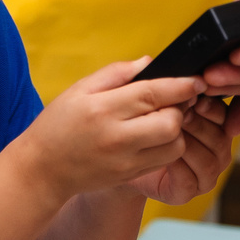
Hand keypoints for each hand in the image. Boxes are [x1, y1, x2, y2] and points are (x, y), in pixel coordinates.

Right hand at [25, 61, 202, 201]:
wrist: (42, 170)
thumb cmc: (58, 124)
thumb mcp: (79, 90)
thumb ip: (116, 73)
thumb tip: (150, 63)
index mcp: (102, 109)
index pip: (152, 94)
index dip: (180, 86)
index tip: (196, 80)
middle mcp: (116, 138)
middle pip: (170, 123)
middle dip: (180, 108)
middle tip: (175, 100)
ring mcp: (125, 161)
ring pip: (174, 145)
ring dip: (177, 129)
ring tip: (164, 118)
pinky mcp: (130, 176)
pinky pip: (164, 160)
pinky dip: (168, 146)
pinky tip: (155, 135)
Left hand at [126, 96, 232, 205]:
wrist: (117, 158)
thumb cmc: (139, 124)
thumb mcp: (152, 101)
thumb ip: (165, 86)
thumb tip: (169, 66)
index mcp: (214, 125)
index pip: (224, 115)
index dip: (211, 107)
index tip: (193, 97)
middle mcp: (215, 150)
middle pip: (220, 138)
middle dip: (197, 124)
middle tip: (178, 114)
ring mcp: (203, 175)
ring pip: (208, 160)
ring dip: (188, 145)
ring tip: (167, 133)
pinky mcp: (185, 192)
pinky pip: (189, 180)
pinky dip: (176, 167)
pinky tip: (161, 154)